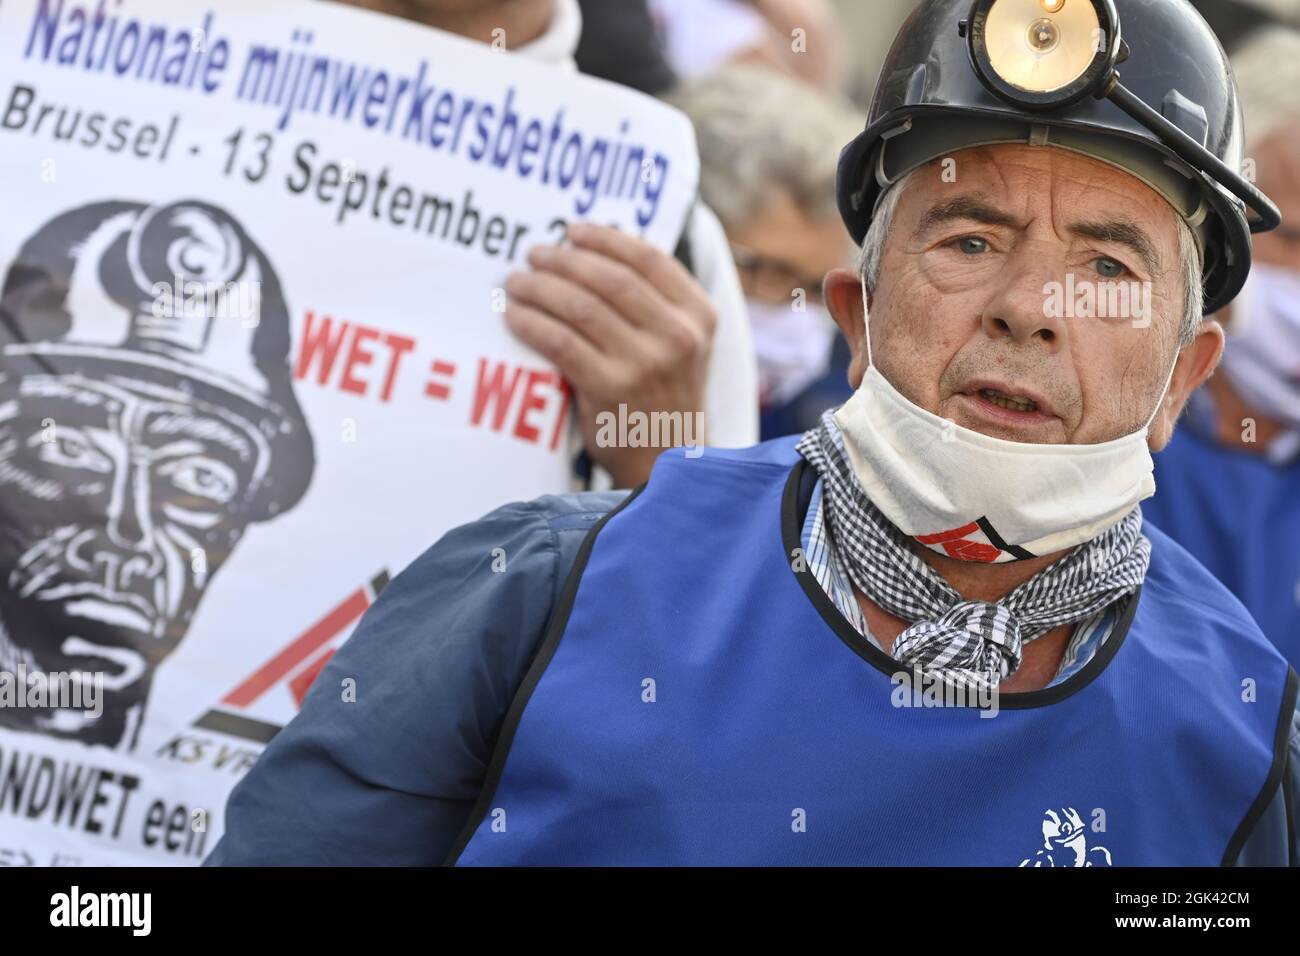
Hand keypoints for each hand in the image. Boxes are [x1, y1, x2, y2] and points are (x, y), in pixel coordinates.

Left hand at [504, 222, 715, 486]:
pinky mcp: (610, 389)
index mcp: (698, 315)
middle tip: (534, 254)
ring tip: (515, 282)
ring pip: (580, 306)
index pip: (649, 259)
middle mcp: (677, 336)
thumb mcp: (681, 345)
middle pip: (609, 279)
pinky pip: (560, 342)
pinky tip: (514, 316)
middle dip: (564, 260)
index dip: (605, 239)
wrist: (664, 460)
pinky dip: (531, 322)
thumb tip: (592, 252)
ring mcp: (644, 363)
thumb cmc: (661, 395)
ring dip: (540, 287)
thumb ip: (654, 304)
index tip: (572, 231)